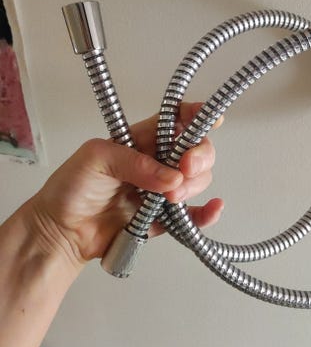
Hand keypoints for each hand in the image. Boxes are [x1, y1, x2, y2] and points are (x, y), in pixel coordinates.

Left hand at [27, 103, 223, 272]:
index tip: (210, 119)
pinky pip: (193, 215)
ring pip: (197, 180)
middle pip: (195, 150)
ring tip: (170, 197)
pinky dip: (207, 213)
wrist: (61, 231)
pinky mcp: (164, 218)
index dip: (195, 115)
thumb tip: (170, 176)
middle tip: (185, 168)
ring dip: (193, 186)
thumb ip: (133, 163)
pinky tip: (212, 208)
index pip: (174, 120)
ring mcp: (162, 190)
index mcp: (140, 140)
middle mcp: (156, 162)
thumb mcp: (96, 159)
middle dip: (198, 157)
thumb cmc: (70, 189)